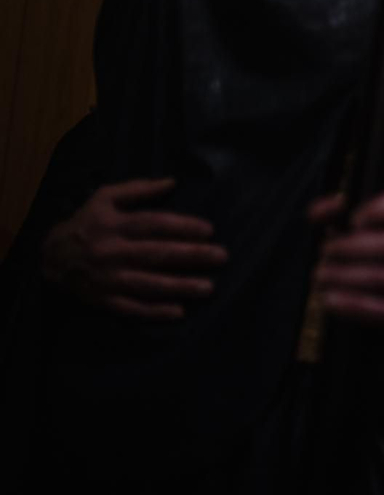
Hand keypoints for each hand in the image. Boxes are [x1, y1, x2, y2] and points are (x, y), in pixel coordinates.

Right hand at [40, 178, 226, 319]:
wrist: (50, 257)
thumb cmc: (86, 223)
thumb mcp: (104, 198)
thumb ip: (137, 189)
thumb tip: (172, 182)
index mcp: (113, 225)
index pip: (152, 225)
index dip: (182, 226)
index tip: (209, 230)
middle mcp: (112, 252)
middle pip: (156, 254)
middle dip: (191, 256)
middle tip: (221, 256)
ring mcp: (108, 279)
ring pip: (147, 284)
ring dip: (179, 286)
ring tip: (209, 287)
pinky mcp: (104, 300)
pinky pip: (131, 308)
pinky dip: (154, 311)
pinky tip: (178, 312)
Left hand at [311, 188, 383, 356]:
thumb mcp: (373, 235)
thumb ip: (342, 216)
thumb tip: (316, 213)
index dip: (381, 208)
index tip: (351, 220)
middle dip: (351, 248)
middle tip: (325, 252)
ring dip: (345, 277)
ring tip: (320, 276)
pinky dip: (353, 305)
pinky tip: (331, 301)